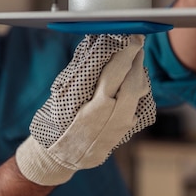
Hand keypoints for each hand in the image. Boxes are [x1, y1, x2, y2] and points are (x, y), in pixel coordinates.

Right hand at [15, 34, 155, 185]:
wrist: (60, 157)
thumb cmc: (55, 123)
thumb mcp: (62, 96)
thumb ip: (82, 73)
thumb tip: (97, 47)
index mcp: (95, 106)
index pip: (117, 71)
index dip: (126, 52)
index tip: (131, 38)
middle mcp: (113, 118)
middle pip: (134, 81)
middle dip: (136, 60)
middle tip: (135, 44)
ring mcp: (122, 127)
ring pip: (140, 93)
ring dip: (138, 74)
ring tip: (132, 60)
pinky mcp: (126, 133)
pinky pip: (139, 106)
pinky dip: (137, 90)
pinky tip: (129, 83)